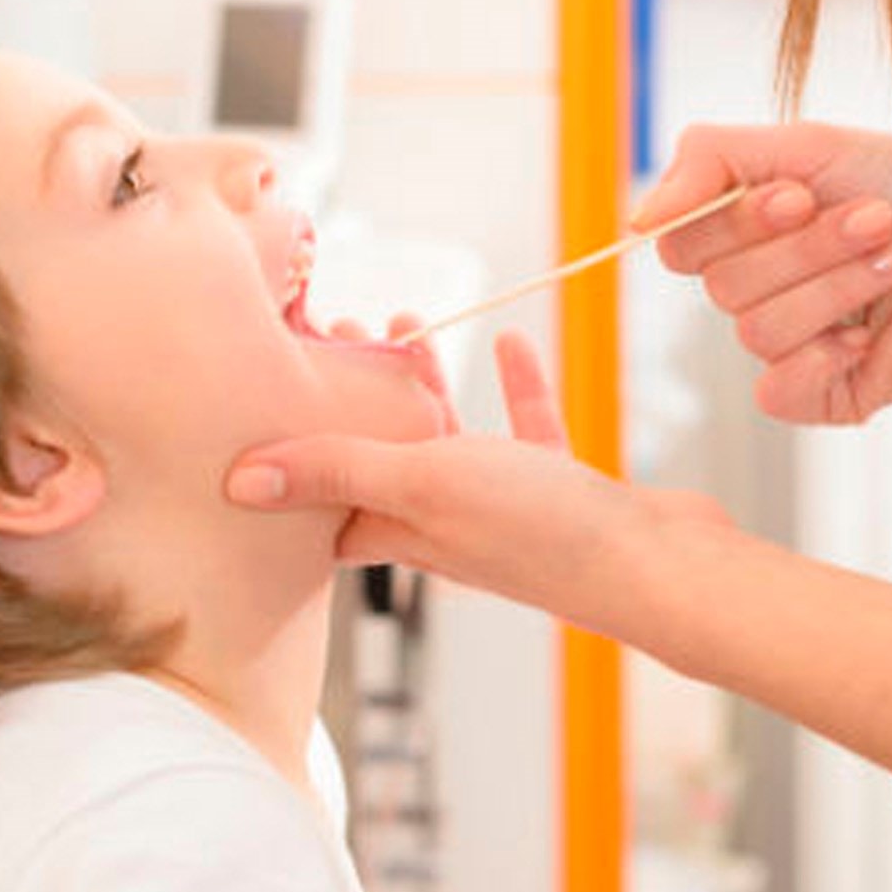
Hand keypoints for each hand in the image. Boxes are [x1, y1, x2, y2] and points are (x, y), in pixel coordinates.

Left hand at [227, 332, 712, 634]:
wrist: (655, 565)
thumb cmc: (538, 532)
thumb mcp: (422, 483)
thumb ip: (337, 469)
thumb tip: (237, 481)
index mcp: (403, 531)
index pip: (326, 503)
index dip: (295, 455)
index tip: (273, 392)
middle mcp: (447, 524)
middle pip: (382, 458)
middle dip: (356, 398)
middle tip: (336, 335)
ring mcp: (506, 507)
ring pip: (450, 439)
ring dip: (425, 384)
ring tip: (404, 326)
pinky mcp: (560, 490)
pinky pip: (525, 428)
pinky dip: (514, 385)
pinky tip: (512, 341)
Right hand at [636, 120, 891, 424]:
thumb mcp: (807, 145)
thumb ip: (708, 162)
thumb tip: (634, 220)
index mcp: (752, 229)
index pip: (682, 242)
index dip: (737, 222)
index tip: (801, 194)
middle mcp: (767, 284)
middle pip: (721, 286)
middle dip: (806, 248)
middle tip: (879, 218)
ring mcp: (799, 341)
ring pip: (755, 332)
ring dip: (837, 286)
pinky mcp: (834, 392)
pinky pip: (778, 391)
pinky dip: (821, 359)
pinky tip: (872, 336)